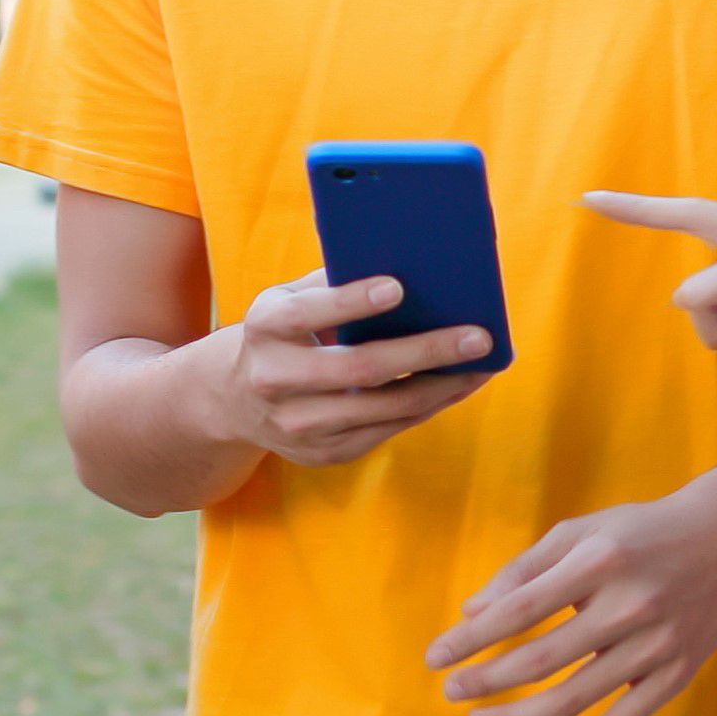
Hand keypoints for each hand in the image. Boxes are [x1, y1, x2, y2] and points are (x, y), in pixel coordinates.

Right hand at [214, 270, 494, 466]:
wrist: (234, 400)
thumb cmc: (284, 333)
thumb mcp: (289, 299)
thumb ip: (333, 281)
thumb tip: (408, 262)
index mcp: (265, 328)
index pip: (308, 314)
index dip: (351, 302)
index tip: (398, 287)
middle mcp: (275, 380)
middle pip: (360, 370)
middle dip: (425, 352)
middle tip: (477, 336)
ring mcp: (297, 424)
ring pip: (383, 409)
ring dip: (441, 388)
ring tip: (481, 365)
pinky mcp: (322, 453)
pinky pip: (387, 431)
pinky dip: (428, 408)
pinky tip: (456, 386)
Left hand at [426, 489, 716, 715]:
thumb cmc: (639, 531)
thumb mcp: (581, 530)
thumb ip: (525, 569)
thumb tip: (472, 612)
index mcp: (600, 560)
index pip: (520, 610)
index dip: (472, 639)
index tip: (435, 659)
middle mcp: (630, 604)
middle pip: (542, 660)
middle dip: (486, 681)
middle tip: (451, 692)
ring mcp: (657, 645)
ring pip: (575, 699)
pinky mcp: (677, 675)